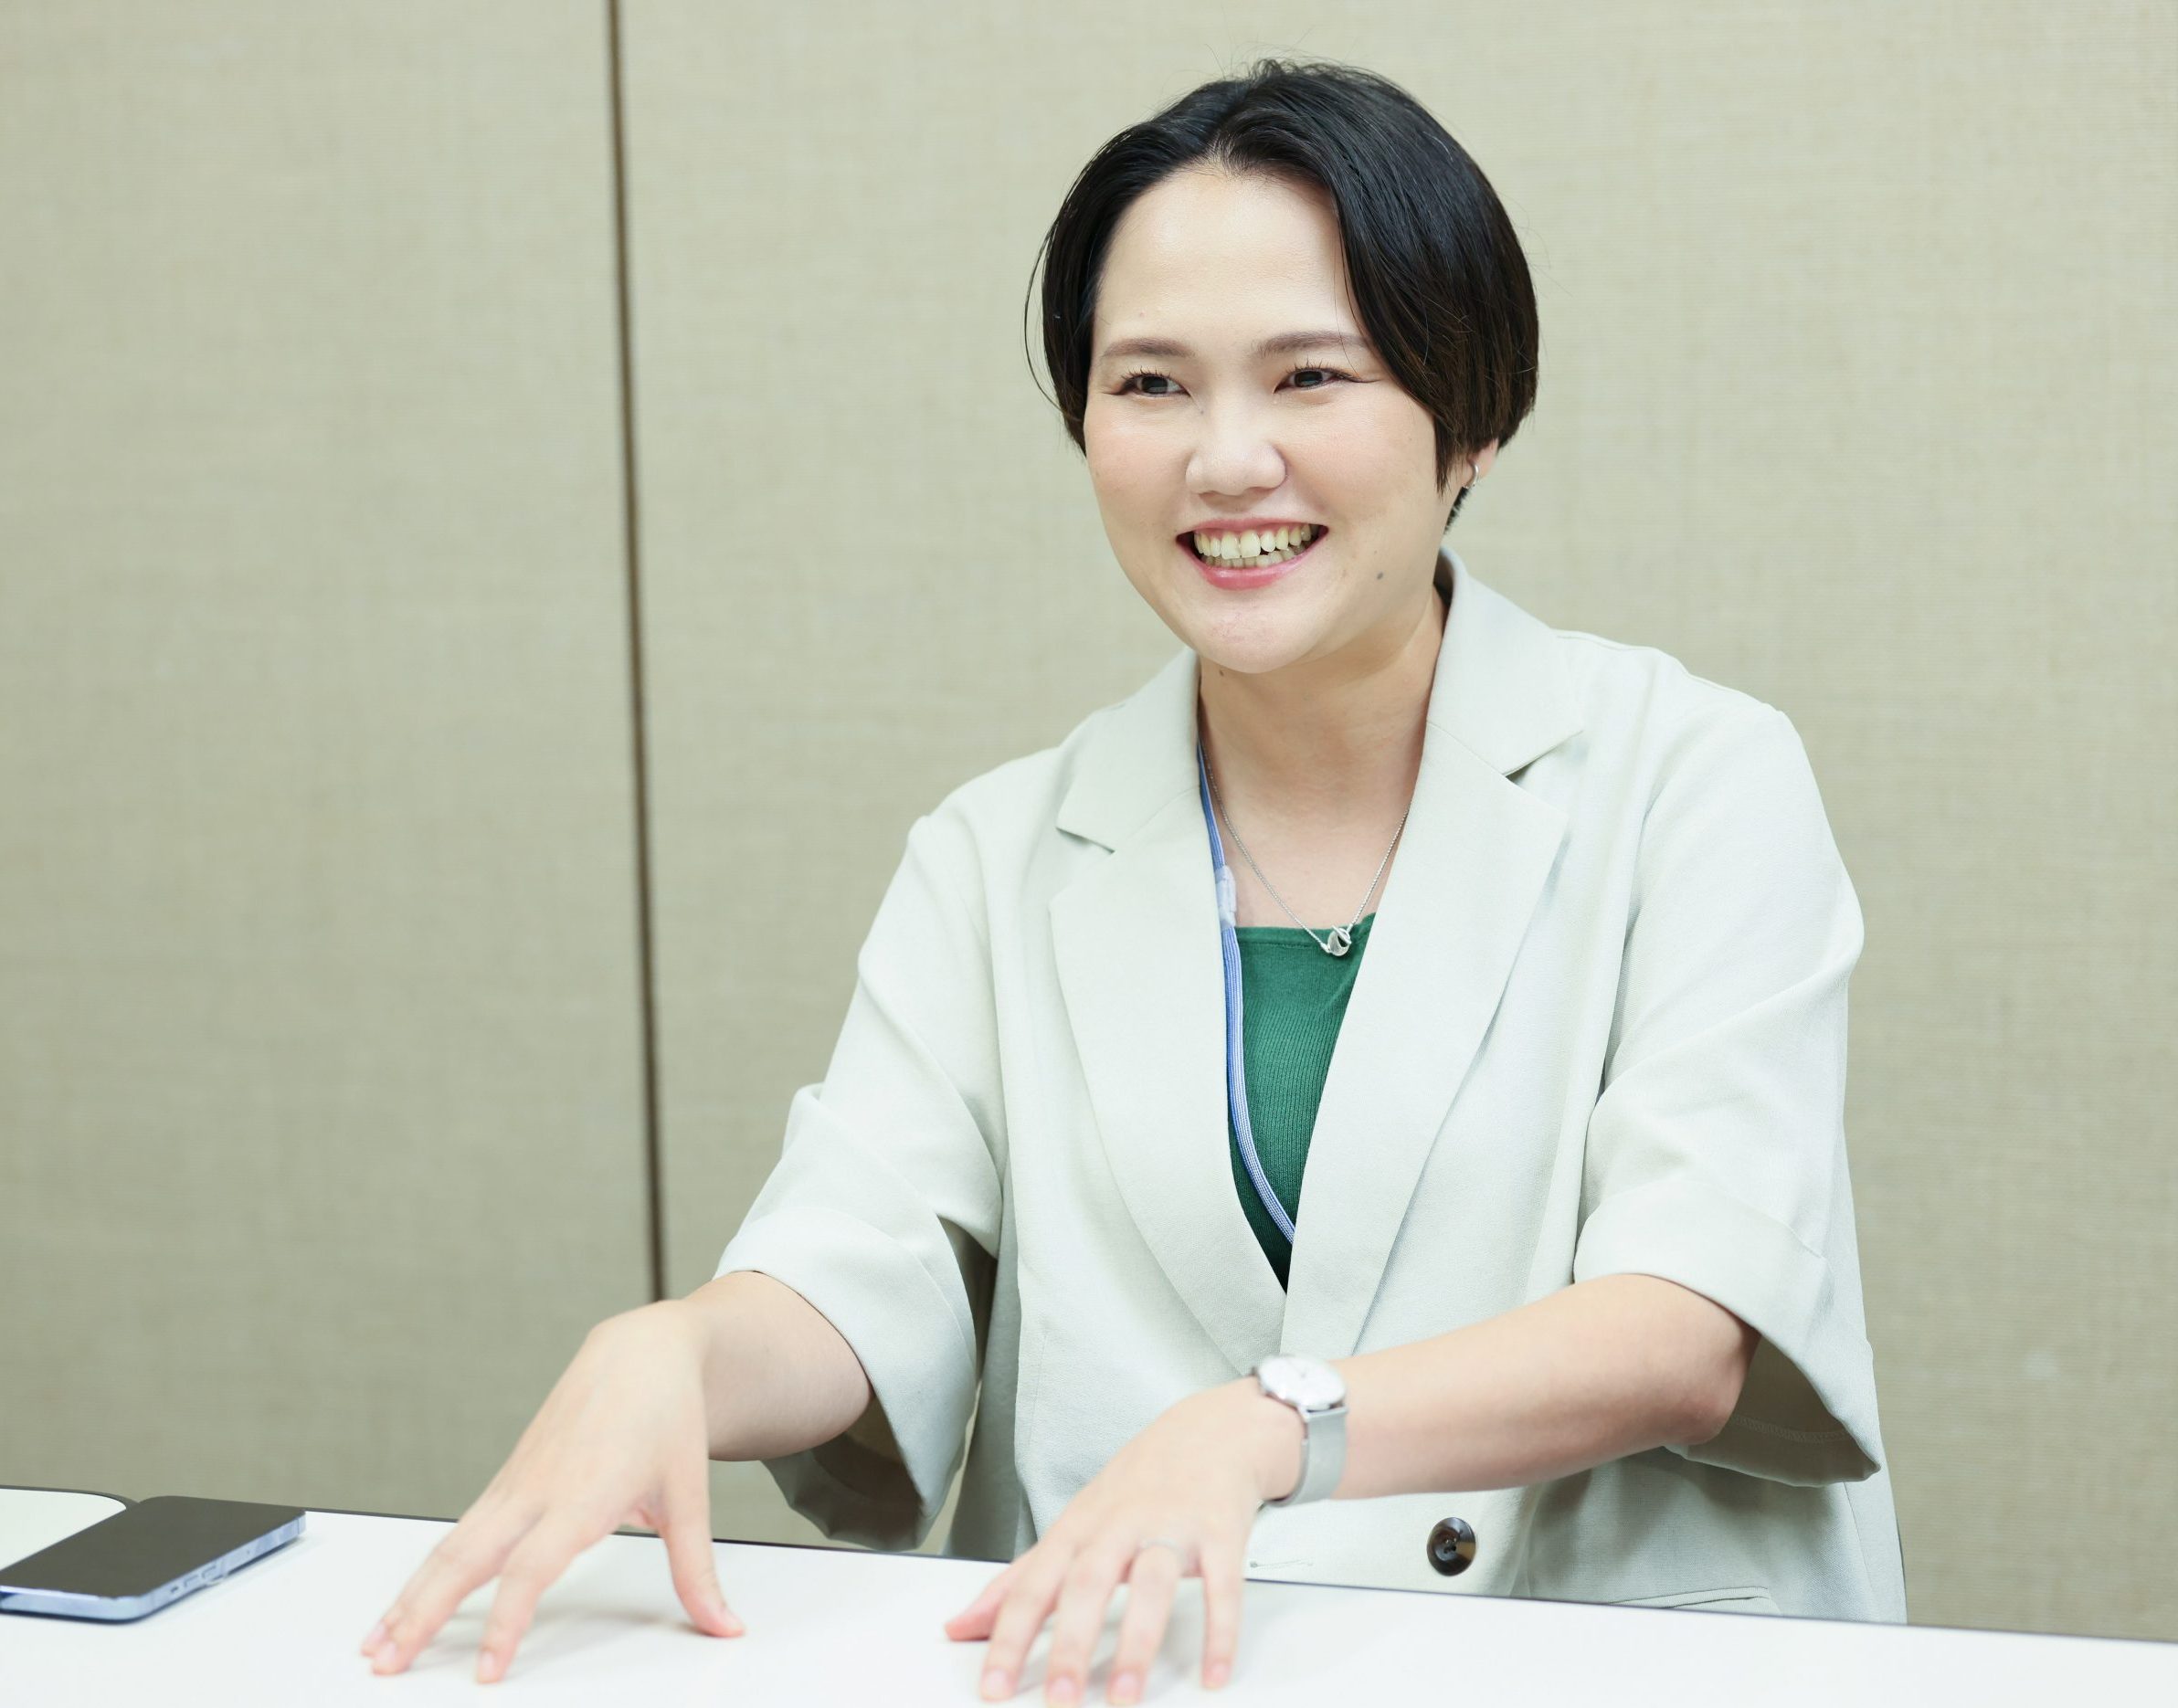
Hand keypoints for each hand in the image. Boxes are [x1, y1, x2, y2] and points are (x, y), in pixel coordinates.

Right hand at [357, 1301, 741, 1683]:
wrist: (643, 1351)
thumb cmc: (667, 1417)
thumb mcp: (691, 1495)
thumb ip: (699, 1570)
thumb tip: (726, 1626)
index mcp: (585, 1494)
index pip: (534, 1568)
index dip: (507, 1621)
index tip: (487, 1670)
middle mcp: (539, 1489)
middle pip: (467, 1558)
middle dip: (423, 1613)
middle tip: (387, 1666)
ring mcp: (516, 1482)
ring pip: (451, 1545)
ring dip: (409, 1596)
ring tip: (375, 1647)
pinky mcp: (507, 1479)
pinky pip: (458, 1530)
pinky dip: (425, 1570)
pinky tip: (404, 1603)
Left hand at [942, 1380, 1300, 1703]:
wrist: (1209, 1432)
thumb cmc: (1135, 1487)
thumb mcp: (1071, 1526)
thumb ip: (1018, 1581)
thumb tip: (959, 1627)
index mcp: (1078, 1528)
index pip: (1034, 1585)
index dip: (1010, 1636)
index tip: (994, 1687)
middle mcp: (1120, 1525)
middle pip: (1088, 1582)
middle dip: (1072, 1645)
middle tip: (1060, 1701)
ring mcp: (1172, 1526)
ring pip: (1153, 1583)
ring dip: (1138, 1643)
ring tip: (1125, 1699)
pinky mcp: (1220, 1533)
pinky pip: (1222, 1584)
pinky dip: (1220, 1631)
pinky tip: (1214, 1674)